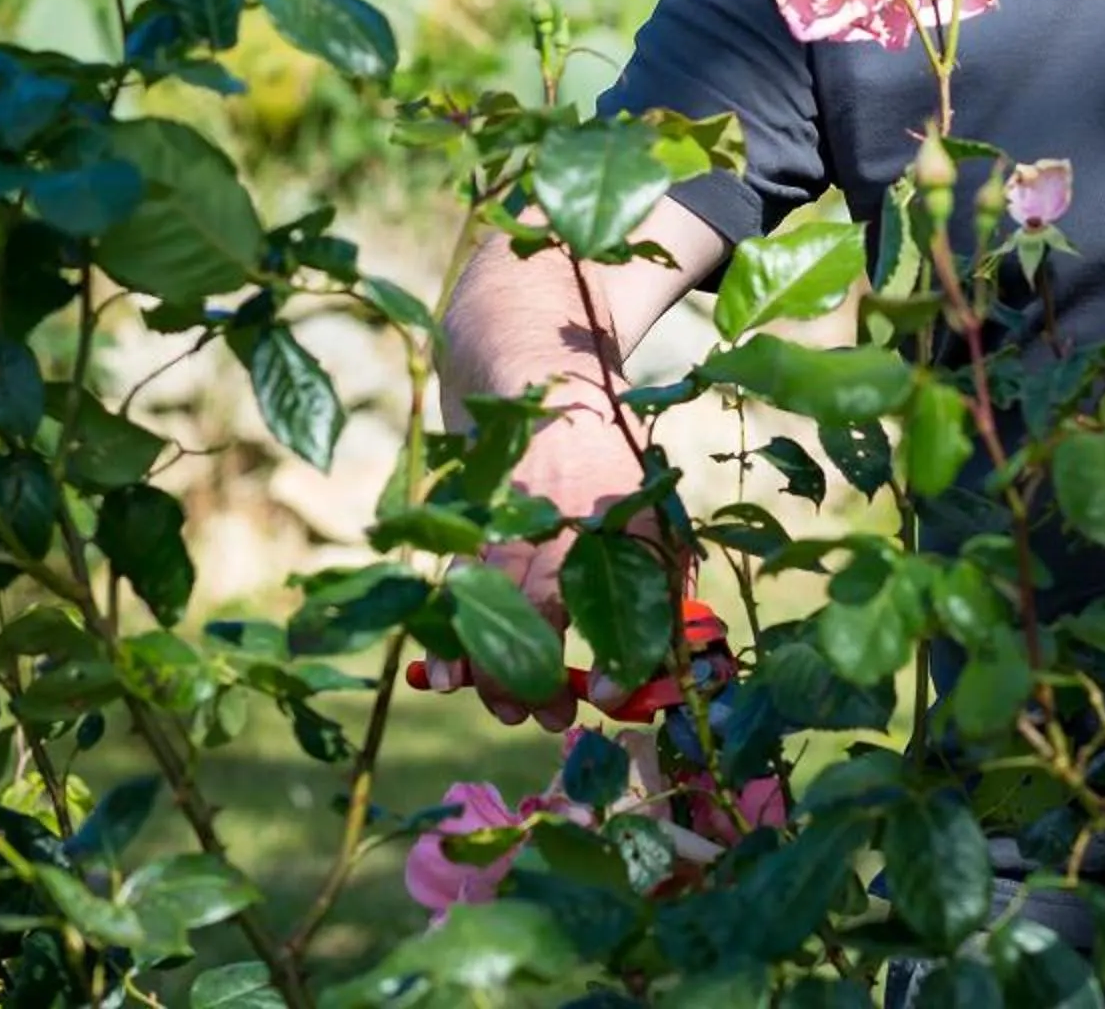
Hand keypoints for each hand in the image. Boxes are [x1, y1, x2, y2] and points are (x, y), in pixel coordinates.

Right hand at [466, 401, 648, 730]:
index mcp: (626, 513)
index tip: (610, 692)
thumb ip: (657, 584)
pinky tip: (447, 677)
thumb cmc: (609, 469)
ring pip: (496, 600)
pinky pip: (457, 586)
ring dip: (496, 666)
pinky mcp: (473, 521)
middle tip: (552, 717)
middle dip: (544, 673)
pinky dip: (450, 636)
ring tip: (509, 711)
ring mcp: (512, 516)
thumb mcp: (652, 513)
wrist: (544, 386)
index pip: (632, 584)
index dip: (620, 649)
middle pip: (547, 603)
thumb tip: (655, 670)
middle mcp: (567, 513)